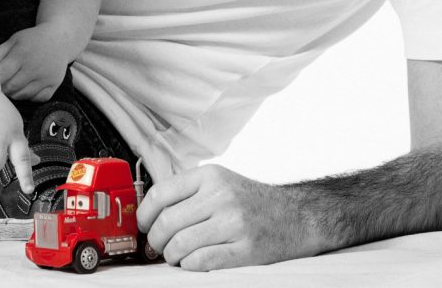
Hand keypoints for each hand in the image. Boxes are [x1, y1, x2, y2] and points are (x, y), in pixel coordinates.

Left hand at [0, 26, 70, 101]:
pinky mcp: (54, 84)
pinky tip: (26, 89)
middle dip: (2, 88)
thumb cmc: (32, 39)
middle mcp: (34, 67)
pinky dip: (30, 97)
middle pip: (11, 87)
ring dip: (14, 94)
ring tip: (12, 87)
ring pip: (23, 95)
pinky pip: (38, 98)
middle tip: (0, 86)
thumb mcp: (14, 40)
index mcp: (21, 55)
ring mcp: (45, 77)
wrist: (59, 39)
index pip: (2, 75)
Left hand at [137, 164, 313, 270]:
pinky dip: (189, 265)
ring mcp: (234, 223)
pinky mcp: (245, 249)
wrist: (297, 216)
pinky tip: (191, 262)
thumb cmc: (252, 202)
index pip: (160, 194)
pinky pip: (201, 261)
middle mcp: (221, 196)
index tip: (143, 225)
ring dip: (171, 256)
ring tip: (175, 256)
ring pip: (181, 245)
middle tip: (157, 247)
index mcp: (210, 176)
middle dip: (155, 240)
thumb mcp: (220, 182)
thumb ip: (188, 191)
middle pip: (167, 223)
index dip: (144, 215)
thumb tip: (150, 211)